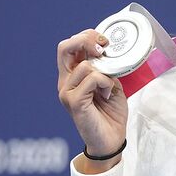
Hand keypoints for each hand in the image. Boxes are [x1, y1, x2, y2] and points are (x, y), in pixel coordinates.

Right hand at [57, 29, 127, 172]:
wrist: (111, 139)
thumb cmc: (110, 112)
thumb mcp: (110, 83)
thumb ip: (106, 68)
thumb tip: (108, 51)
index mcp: (73, 74)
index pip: (70, 45)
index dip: (87, 36)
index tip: (105, 42)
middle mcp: (65, 81)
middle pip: (64, 46)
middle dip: (87, 40)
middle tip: (104, 49)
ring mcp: (66, 92)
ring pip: (84, 65)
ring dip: (105, 72)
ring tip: (109, 87)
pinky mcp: (73, 102)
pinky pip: (91, 79)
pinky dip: (104, 83)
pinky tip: (107, 94)